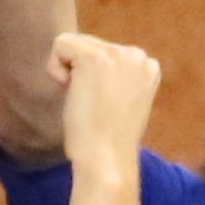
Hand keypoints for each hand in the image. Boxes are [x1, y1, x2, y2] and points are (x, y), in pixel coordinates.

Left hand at [50, 31, 160, 166]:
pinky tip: (73, 94)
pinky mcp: (94, 58)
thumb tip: (92, 66)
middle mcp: (137, 55)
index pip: (107, 53)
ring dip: (69, 73)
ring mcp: (117, 54)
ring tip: (87, 101)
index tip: (106, 105)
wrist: (107, 160)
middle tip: (95, 106)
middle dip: (82, 74)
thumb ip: (117, 78)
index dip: (95, 79)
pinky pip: (59, 44)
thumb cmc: (109, 141)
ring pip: (73, 44)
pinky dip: (55, 69)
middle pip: (89, 45)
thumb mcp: (124, 101)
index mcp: (148, 66)